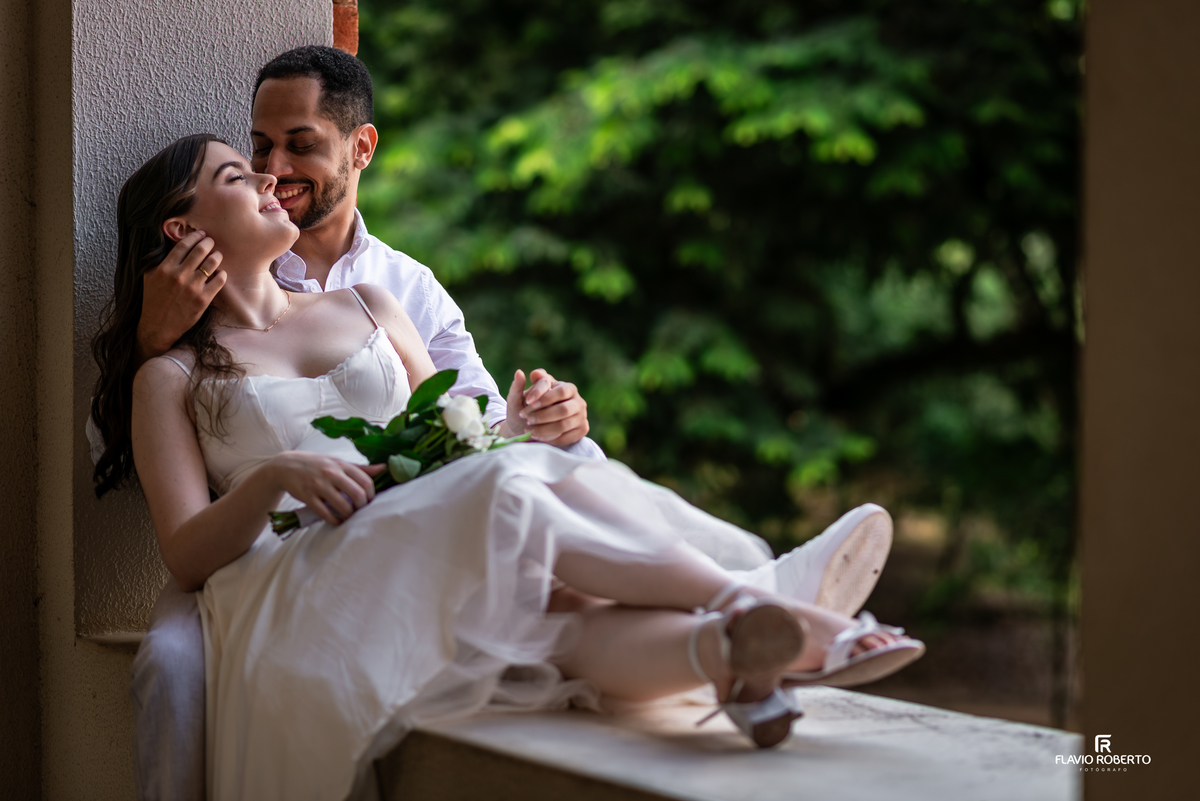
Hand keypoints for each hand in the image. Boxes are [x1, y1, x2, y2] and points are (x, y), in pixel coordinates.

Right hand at [135, 230, 226, 363]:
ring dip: (217, 256)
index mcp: (165, 268)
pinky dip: (222, 274)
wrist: (158, 326)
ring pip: (211, 264)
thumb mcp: (149, 277)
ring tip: (217, 255)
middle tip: (211, 241)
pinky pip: (219, 281)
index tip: (200, 234)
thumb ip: (157, 261)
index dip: (194, 237)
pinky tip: (220, 272)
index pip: (183, 245)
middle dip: (208, 243)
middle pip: (200, 251)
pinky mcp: (203, 300)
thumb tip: (166, 245)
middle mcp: (179, 276)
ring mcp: (192, 288)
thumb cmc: (153, 300)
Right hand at [269, 452, 385, 525]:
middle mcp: (331, 473)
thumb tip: (384, 468)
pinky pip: (325, 513)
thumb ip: (360, 468)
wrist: (285, 466)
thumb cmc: (316, 464)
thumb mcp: (337, 462)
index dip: (371, 495)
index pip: (366, 481)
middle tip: (360, 511)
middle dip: (362, 507)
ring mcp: (319, 485)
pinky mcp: (307, 497)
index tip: (369, 501)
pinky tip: (337, 521)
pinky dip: (334, 521)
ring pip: (343, 506)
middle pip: (357, 495)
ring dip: (349, 516)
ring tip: (349, 517)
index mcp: (341, 464)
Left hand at [501, 368, 589, 447]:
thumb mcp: (519, 398)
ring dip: (544, 429)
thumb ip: (518, 386)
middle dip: (543, 416)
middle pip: (564, 410)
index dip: (544, 396)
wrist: (533, 426)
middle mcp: (578, 401)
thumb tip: (519, 373)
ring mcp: (582, 416)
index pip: (560, 391)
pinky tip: (538, 437)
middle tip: (527, 419)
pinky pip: (566, 437)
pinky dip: (550, 439)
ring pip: (563, 425)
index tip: (527, 401)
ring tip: (529, 430)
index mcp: (567, 387)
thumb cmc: (527, 409)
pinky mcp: (581, 430)